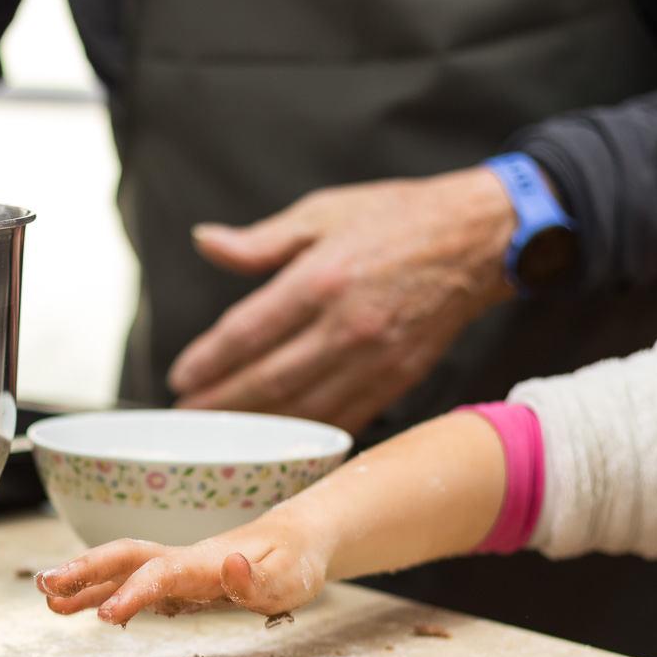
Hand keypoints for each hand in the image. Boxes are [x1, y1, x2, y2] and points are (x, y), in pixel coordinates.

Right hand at [36, 520, 327, 625]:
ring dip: (83, 581)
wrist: (297, 541)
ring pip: (122, 570)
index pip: (162, 573)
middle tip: (45, 586)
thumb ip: (259, 580)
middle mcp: (183, 561)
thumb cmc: (295, 561)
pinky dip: (101, 594)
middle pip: (126, 558)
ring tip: (45, 597)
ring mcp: (176, 571)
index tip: (108, 615)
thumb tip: (230, 565)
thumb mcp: (291, 578)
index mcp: (207, 562)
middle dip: (85, 570)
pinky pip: (132, 586)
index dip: (134, 592)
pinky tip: (75, 608)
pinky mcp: (176, 584)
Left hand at [168, 167, 514, 432]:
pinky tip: (279, 442)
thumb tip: (204, 241)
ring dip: (257, 429)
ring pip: (303, 409)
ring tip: (222, 436)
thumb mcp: (322, 213)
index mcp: (321, 279)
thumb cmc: (395, 219)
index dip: (209, 361)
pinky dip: (307, 436)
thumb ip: (260, 241)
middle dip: (222, 405)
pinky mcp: (399, 380)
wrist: (477, 237)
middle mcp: (346, 326)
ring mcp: (375, 360)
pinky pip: (344, 418)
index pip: (248, 332)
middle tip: (187, 418)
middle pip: (269, 381)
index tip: (180, 378)